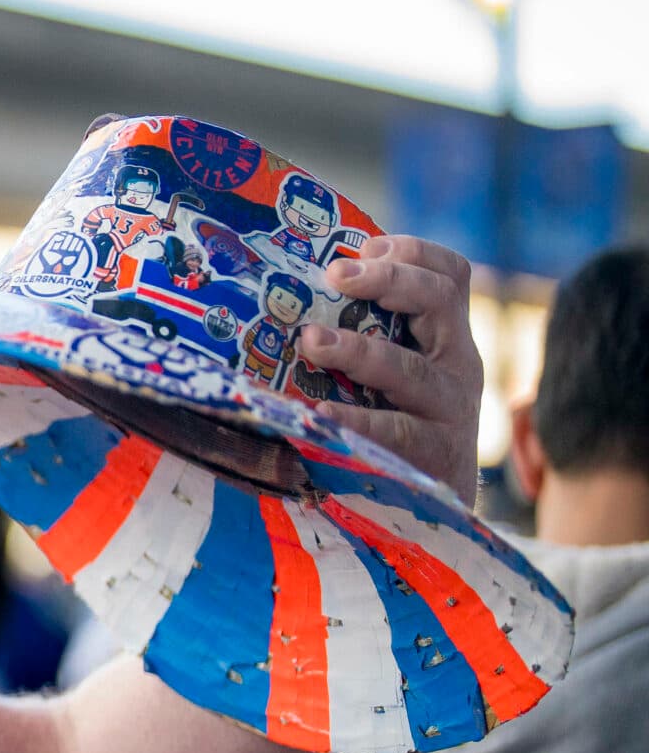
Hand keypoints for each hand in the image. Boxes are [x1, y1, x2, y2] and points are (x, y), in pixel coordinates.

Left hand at [292, 236, 482, 502]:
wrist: (439, 506)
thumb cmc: (401, 425)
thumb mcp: (398, 374)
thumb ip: (370, 334)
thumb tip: (294, 297)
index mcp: (448, 337)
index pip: (450, 275)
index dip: (414, 251)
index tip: (364, 247)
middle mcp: (458, 365)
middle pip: (440, 301)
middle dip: (388, 279)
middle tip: (336, 275)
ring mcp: (451, 410)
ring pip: (412, 369)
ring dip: (358, 350)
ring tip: (311, 342)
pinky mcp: (434, 454)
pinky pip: (394, 432)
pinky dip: (354, 421)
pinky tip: (317, 415)